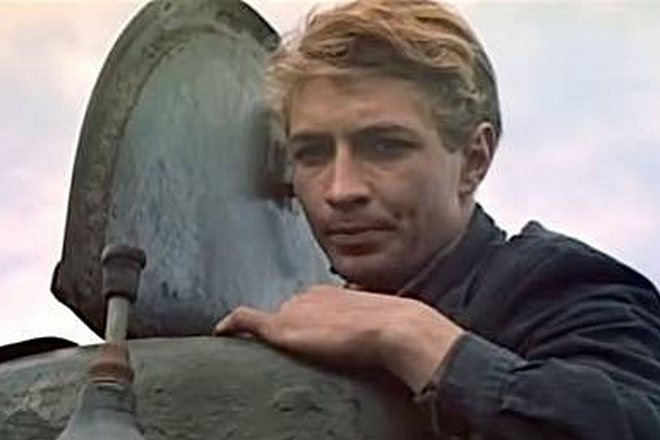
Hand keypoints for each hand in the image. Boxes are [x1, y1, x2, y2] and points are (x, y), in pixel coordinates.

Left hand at [214, 284, 463, 391]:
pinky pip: (246, 320)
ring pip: (272, 321)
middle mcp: (307, 295)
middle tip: (300, 348)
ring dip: (272, 332)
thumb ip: (365, 322)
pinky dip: (232, 324)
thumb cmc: (394, 325)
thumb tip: (377, 335)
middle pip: (287, 312)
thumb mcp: (377, 318)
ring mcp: (293, 310)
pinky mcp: (282, 328)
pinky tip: (221, 333)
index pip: (306, 305)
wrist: (394, 328)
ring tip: (271, 352)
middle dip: (290, 327)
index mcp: (328, 292)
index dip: (304, 321)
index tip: (306, 334)